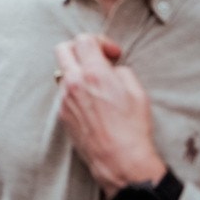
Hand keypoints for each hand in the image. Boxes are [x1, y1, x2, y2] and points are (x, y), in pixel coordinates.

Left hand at [54, 34, 165, 194]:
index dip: (100, 42)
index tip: (112, 54)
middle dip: (80, 49)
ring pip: (64, 73)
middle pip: (63, 49)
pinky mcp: (62, 115)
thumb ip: (120, 71)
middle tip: (96, 60)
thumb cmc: (133, 127)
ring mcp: (64, 99)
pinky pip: (65, 94)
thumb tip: (110, 69)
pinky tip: (93, 105)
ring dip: (78, 72)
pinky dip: (76, 92)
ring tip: (98, 87)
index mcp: (93, 73)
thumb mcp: (137, 92)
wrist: (121, 160)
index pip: (84, 39)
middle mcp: (73, 83)